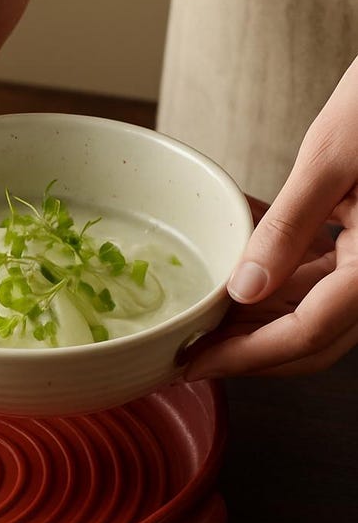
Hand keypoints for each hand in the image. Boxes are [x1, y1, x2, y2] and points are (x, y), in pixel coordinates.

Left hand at [185, 57, 357, 377]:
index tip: (194, 363)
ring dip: (262, 315)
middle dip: (251, 350)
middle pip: (316, 337)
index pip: (309, 334)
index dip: (246, 357)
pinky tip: (242, 264)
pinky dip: (283, 274)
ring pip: (319, 308)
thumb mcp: (329, 159)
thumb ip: (287, 228)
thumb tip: (243, 290)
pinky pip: (326, 272)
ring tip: (206, 311)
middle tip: (192, 351)